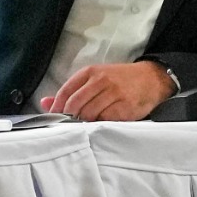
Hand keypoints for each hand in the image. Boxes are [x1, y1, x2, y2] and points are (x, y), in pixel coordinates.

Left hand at [40, 61, 169, 121]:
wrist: (151, 78)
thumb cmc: (119, 80)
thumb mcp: (95, 78)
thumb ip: (72, 91)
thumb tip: (45, 102)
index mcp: (90, 72)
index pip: (66, 91)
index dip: (57, 107)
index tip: (53, 117)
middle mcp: (102, 81)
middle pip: (76, 104)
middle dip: (69, 117)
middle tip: (69, 124)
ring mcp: (115, 94)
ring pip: (90, 113)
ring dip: (85, 122)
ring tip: (85, 125)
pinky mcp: (127, 107)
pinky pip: (107, 120)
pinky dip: (101, 125)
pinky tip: (101, 124)